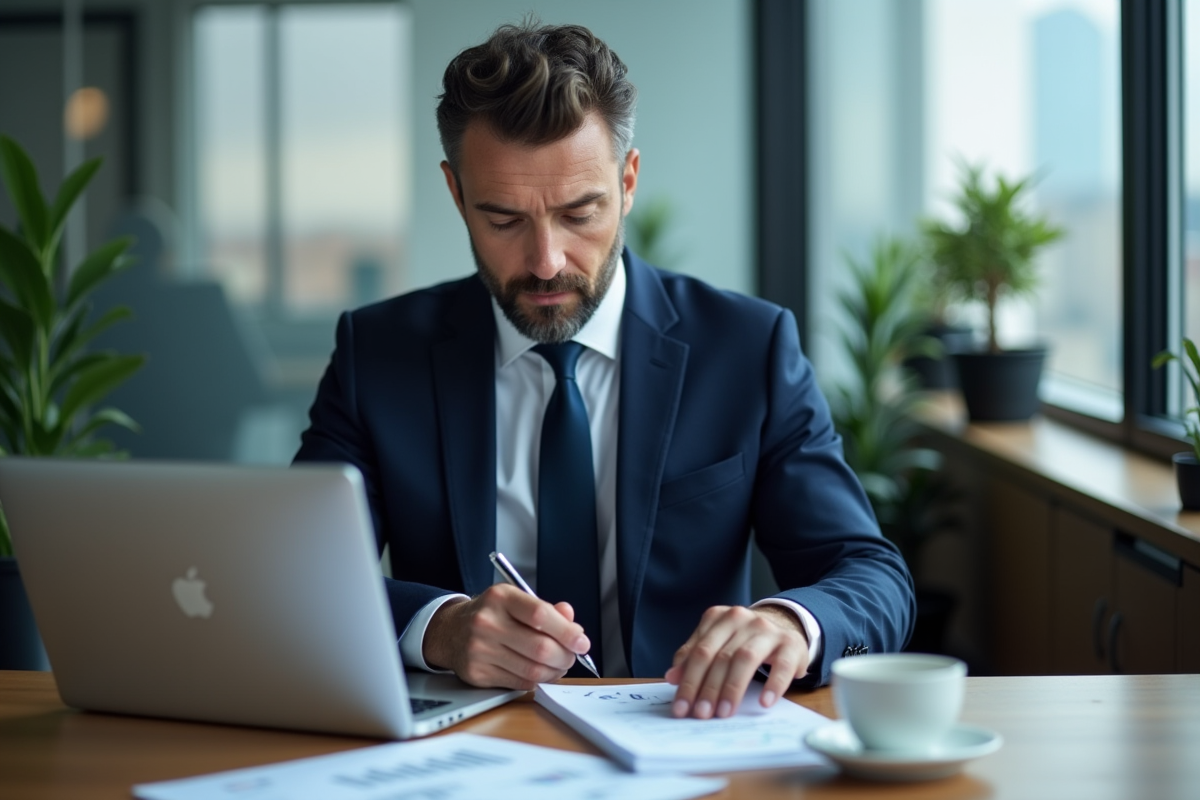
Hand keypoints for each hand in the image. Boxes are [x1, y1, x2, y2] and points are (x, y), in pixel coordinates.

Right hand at [422, 584, 590, 689]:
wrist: (450, 631)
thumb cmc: (491, 615)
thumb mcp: (516, 601)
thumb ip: (547, 611)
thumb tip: (574, 626)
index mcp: (501, 597)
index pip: (540, 615)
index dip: (567, 632)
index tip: (581, 641)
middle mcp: (487, 622)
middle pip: (540, 647)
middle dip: (565, 656)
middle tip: (572, 656)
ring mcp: (480, 650)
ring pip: (532, 670)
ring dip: (555, 671)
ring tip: (559, 665)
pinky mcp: (478, 673)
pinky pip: (520, 683)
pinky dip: (538, 681)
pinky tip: (541, 673)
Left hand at [664, 605, 808, 718]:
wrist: (783, 628)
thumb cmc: (743, 641)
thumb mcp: (717, 644)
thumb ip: (693, 657)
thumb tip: (672, 677)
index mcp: (718, 618)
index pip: (699, 651)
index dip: (688, 681)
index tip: (681, 707)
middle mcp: (741, 619)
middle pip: (720, 656)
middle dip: (708, 688)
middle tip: (700, 714)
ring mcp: (767, 630)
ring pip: (745, 658)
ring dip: (732, 688)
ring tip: (724, 712)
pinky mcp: (790, 643)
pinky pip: (782, 665)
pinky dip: (773, 685)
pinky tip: (763, 703)